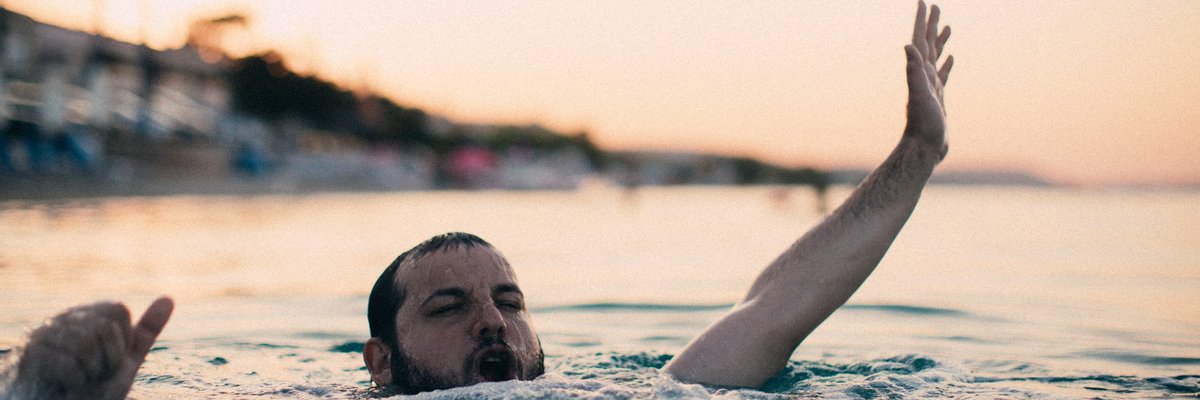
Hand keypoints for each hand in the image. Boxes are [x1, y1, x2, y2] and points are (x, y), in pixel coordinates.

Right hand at [10, 297, 173, 399]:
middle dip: (108, 359)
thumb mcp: (125, 360)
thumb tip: (169, 299)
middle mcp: (62, 320)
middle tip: (92, 373)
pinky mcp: (29, 355)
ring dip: (90, 371)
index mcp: (86, 316)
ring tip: (78, 380)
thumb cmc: (92, 389)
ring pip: (85, 342)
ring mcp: (43, 335)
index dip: (122, 341)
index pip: (118, 309)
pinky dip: (73, 381)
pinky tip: (63, 385)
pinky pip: (67, 363)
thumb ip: (145, 331)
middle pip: (104, 326)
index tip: (109, 360)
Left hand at [904, 0, 953, 157]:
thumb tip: (908, 45)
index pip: (920, 40)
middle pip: (928, 44)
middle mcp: (923, 76)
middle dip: (930, 24)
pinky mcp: (938, 97)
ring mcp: (931, 86)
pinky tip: (950, 58)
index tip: (923, 2)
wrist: (923, 148)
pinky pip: (943, 75)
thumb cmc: (922, 125)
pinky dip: (946, 64)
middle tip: (935, 6)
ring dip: (940, 40)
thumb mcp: (920, 95)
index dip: (921, 20)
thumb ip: (914, 71)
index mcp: (920, 72)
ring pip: (936, 57)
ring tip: (946, 26)